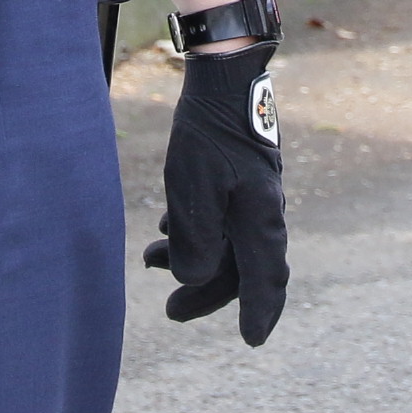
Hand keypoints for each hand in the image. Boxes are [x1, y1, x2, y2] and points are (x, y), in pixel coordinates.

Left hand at [147, 41, 285, 344]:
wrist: (225, 73)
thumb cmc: (209, 132)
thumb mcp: (194, 189)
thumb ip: (195, 241)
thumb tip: (193, 277)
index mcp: (259, 219)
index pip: (263, 280)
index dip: (256, 312)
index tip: (251, 339)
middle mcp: (263, 210)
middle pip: (239, 266)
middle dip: (203, 292)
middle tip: (169, 313)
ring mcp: (253, 191)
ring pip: (226, 239)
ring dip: (190, 256)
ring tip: (148, 259)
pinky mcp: (239, 173)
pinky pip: (221, 214)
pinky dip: (194, 228)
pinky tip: (165, 225)